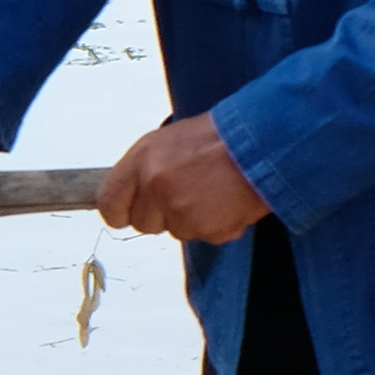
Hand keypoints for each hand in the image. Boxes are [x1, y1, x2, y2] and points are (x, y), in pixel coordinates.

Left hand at [102, 113, 268, 245]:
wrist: (264, 143)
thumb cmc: (219, 137)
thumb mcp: (168, 141)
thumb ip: (144, 169)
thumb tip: (131, 193)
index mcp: (142, 159)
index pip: (110, 202)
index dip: (120, 211)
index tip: (125, 213)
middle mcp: (156, 186)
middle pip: (143, 223)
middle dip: (161, 214)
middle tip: (186, 192)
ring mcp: (181, 211)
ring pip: (176, 230)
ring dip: (191, 218)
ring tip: (212, 190)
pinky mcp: (207, 229)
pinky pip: (204, 236)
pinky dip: (216, 224)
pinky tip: (227, 201)